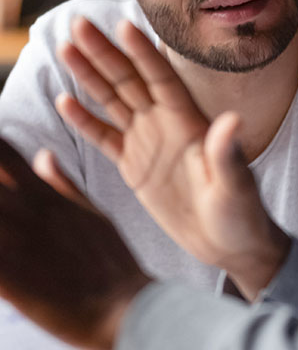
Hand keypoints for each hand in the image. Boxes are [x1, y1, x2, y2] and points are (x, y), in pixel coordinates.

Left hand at [0, 138, 148, 348]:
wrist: (122, 308)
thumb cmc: (108, 263)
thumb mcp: (90, 212)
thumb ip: (61, 184)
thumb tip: (44, 153)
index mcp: (44, 195)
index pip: (4, 154)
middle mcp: (26, 211)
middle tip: (2, 199)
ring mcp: (14, 243)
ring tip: (3, 226)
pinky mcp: (5, 278)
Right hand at [58, 17, 289, 299]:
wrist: (229, 243)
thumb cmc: (241, 212)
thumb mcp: (235, 185)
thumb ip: (228, 154)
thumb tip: (233, 122)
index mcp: (189, 122)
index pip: (162, 78)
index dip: (144, 52)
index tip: (125, 24)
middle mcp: (166, 123)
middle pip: (129, 80)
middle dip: (104, 52)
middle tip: (78, 24)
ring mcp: (149, 142)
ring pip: (113, 100)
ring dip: (90, 74)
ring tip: (66, 48)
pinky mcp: (135, 165)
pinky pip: (106, 136)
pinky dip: (85, 120)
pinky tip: (66, 100)